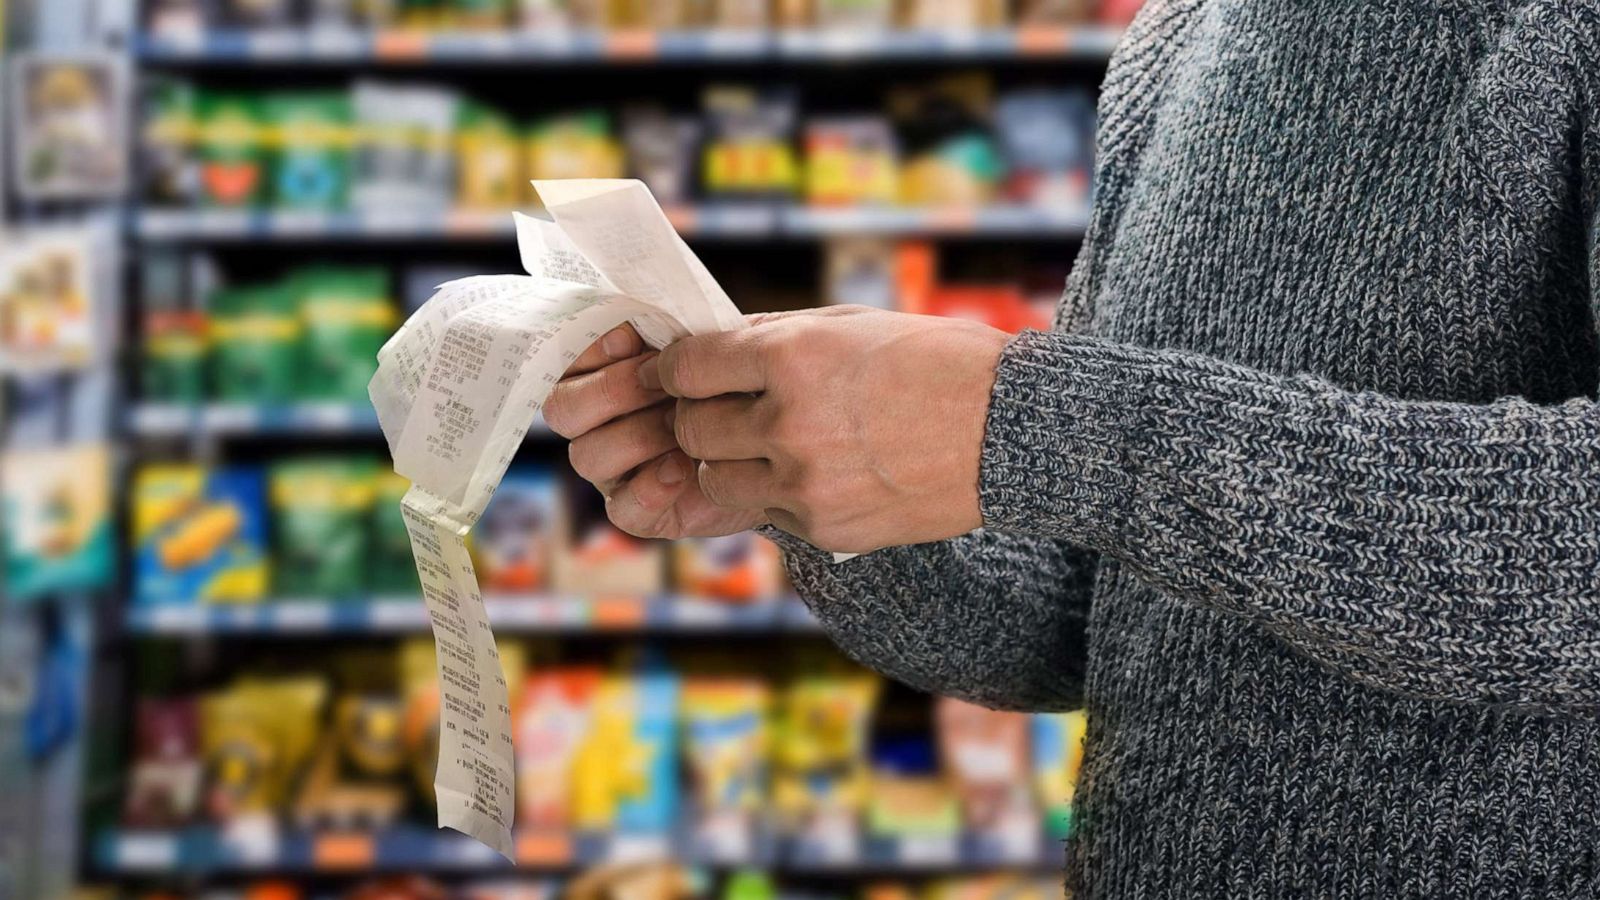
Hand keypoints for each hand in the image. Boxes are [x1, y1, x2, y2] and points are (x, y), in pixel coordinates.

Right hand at [543, 323, 767, 539]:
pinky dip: (650, 487)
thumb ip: (672, 333)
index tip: (631, 338)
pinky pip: (622, 509)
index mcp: (601, 377)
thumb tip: (640, 318)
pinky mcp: (643, 512)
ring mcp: (615, 472)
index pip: (563, 362)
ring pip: (587, 456)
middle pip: (563, 410)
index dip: (589, 350)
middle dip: (612, 390)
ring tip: (684, 425)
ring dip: (637, 435)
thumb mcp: (708, 347)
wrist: (779, 438)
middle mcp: (597, 425)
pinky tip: (684, 468)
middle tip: (665, 385)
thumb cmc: (735, 383)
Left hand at [645, 306, 1009, 552]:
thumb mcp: (851, 326)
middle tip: (725, 409)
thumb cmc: (935, 363)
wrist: (1008, 433)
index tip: (679, 375)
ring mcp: (804, 481)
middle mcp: (788, 421)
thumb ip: (774, 336)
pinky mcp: (822, 526)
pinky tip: (819, 471)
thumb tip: (712, 343)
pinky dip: (776, 492)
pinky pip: (765, 511)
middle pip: (692, 428)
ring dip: (729, 461)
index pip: (688, 368)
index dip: (675, 371)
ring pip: (715, 478)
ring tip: (769, 445)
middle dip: (699, 416)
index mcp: (792, 357)